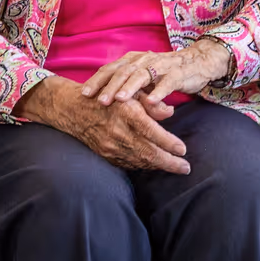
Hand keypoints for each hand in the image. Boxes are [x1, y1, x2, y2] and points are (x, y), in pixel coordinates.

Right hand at [17, 77, 189, 174]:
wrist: (73, 108)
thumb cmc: (107, 95)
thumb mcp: (130, 92)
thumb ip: (151, 103)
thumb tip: (170, 113)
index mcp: (125, 112)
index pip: (151, 131)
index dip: (169, 142)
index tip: (183, 149)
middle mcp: (117, 131)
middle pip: (148, 152)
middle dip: (169, 162)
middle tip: (186, 168)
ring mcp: (110, 145)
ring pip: (140, 161)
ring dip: (159, 166)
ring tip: (175, 167)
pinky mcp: (105, 154)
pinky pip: (128, 163)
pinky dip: (144, 165)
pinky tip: (155, 164)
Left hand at [78, 39, 232, 107]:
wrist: (196, 63)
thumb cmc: (164, 73)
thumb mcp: (142, 78)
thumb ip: (125, 86)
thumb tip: (102, 101)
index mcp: (132, 60)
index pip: (110, 69)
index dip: (96, 81)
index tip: (83, 94)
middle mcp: (144, 59)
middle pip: (123, 72)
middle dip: (110, 86)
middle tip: (99, 101)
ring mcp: (161, 65)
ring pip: (142, 75)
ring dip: (130, 88)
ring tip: (120, 100)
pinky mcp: (178, 73)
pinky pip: (167, 82)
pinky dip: (159, 91)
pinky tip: (152, 101)